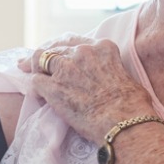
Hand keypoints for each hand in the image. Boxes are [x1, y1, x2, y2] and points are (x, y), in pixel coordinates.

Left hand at [20, 38, 157, 144]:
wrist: (124, 122)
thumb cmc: (133, 104)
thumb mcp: (124, 73)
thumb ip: (108, 66)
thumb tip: (105, 75)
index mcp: (101, 47)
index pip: (73, 41)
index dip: (61, 48)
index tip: (55, 53)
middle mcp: (82, 53)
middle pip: (54, 49)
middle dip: (43, 56)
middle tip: (31, 63)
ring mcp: (65, 68)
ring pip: (39, 59)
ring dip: (35, 68)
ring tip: (32, 75)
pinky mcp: (53, 87)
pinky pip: (35, 81)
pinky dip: (35, 87)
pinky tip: (38, 94)